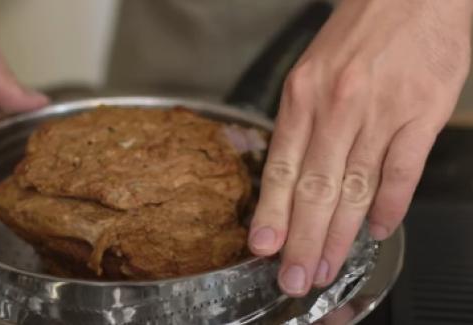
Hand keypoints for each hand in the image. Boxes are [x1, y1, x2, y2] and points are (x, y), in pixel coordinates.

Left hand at [249, 0, 472, 296]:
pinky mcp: (421, 114)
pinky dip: (389, 207)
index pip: (282, 167)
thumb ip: (304, 123)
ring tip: (326, 266)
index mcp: (303, 95)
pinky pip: (401, 172)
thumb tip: (295, 177)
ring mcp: (380, 112)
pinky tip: (378, 231)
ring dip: (340, 235)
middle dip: (301, 238)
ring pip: (354, 188)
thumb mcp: (313, 70)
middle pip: (315, 187)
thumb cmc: (361, 29)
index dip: (271, 212)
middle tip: (293, 276)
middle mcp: (336, 107)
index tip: (262, 246)